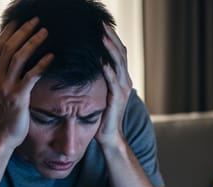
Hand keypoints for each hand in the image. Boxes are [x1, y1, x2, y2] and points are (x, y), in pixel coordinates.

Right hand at [0, 17, 53, 149]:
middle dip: (23, 31)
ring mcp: (6, 87)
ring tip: (45, 32)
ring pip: (18, 57)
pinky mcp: (18, 97)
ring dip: (32, 42)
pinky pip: (31, 76)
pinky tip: (51, 56)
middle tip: (36, 21)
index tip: (21, 20)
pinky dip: (41, 64)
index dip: (10, 31)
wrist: (0, 136)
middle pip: (9, 47)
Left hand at [96, 24, 132, 147]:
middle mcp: (125, 81)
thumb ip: (98, 80)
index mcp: (121, 79)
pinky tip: (102, 61)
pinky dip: (108, 70)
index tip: (102, 25)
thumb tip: (87, 65)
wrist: (109, 136)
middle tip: (102, 24)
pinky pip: (113, 81)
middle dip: (111, 37)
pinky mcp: (117, 99)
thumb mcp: (101, 93)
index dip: (112, 38)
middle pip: (121, 53)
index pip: (119, 53)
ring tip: (102, 37)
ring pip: (118, 64)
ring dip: (110, 49)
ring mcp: (123, 90)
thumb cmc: (102, 116)